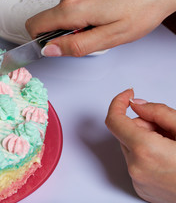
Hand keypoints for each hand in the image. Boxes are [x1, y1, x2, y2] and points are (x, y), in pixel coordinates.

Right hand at [26, 0, 175, 56]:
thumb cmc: (144, 5)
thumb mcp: (110, 37)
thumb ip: (76, 46)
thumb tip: (50, 50)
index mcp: (73, 7)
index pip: (34, 26)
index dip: (42, 41)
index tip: (59, 46)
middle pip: (50, 20)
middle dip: (67, 32)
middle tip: (94, 31)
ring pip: (63, 11)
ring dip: (78, 20)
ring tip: (104, 18)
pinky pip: (73, 0)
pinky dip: (84, 9)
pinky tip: (105, 8)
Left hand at [105, 88, 175, 202]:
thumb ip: (158, 112)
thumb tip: (137, 105)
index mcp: (146, 151)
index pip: (115, 120)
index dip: (119, 103)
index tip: (127, 95)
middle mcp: (136, 168)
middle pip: (125, 133)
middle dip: (144, 126)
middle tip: (168, 132)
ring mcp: (138, 181)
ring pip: (130, 148)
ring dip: (145, 142)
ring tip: (171, 149)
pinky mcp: (141, 189)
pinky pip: (135, 164)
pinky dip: (147, 158)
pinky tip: (168, 161)